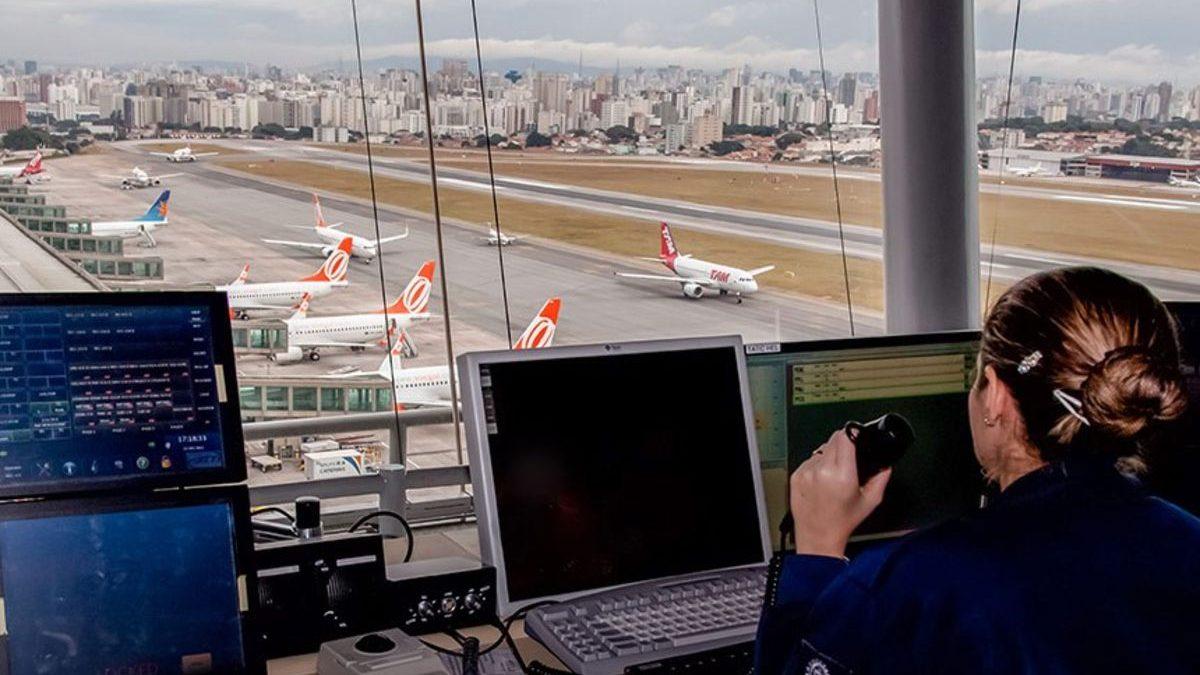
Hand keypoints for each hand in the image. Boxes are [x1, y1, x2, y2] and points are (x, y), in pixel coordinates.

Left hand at [789, 429, 891, 557]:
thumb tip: (885, 465)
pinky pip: (809, 460)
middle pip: (833, 439)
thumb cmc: (842, 522)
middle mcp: (822, 471)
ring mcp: (807, 473)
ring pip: (820, 449)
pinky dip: (816, 466)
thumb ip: (881, 479)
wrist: (818, 536)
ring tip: (833, 476)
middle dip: (843, 444)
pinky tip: (821, 482)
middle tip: (847, 460)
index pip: (845, 437)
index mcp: (842, 475)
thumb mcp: (870, 501)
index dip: (852, 433)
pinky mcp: (796, 476)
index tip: (856, 434)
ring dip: (828, 456)